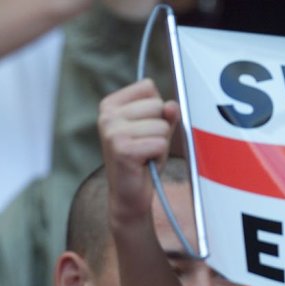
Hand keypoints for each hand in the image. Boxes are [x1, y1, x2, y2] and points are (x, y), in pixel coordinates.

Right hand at [97, 78, 180, 227]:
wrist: (130, 195)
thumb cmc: (144, 160)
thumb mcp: (157, 132)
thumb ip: (166, 115)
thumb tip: (172, 105)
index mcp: (111, 104)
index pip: (148, 87)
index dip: (157, 110)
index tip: (145, 128)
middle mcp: (107, 115)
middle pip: (157, 105)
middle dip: (161, 128)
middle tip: (147, 145)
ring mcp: (112, 131)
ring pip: (161, 126)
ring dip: (161, 144)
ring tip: (146, 155)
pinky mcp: (122, 148)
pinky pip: (159, 143)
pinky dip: (159, 156)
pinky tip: (145, 163)